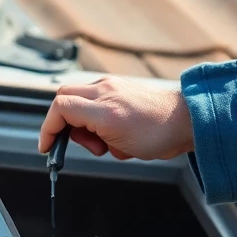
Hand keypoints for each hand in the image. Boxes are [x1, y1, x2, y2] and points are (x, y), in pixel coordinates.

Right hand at [37, 77, 193, 160]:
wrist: (188, 123)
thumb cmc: (157, 130)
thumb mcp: (113, 133)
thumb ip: (84, 126)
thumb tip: (69, 130)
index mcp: (99, 99)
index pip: (59, 106)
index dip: (48, 127)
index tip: (47, 146)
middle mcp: (104, 89)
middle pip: (66, 101)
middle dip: (66, 127)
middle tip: (83, 146)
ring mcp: (115, 90)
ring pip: (83, 109)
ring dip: (88, 132)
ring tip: (109, 146)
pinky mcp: (125, 97)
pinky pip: (102, 113)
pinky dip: (104, 130)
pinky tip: (123, 143)